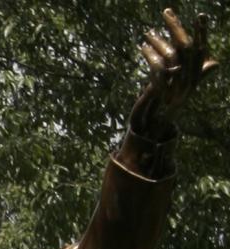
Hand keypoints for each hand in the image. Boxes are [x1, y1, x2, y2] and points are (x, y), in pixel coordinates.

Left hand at [131, 10, 216, 133]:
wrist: (151, 127)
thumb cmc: (164, 106)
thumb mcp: (180, 87)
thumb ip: (196, 74)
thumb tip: (215, 64)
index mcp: (193, 79)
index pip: (201, 52)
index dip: (202, 33)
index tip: (201, 16)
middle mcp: (187, 83)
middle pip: (185, 49)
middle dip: (176, 28)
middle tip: (166, 12)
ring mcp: (174, 89)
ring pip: (170, 57)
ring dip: (157, 41)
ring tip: (147, 33)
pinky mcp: (159, 93)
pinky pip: (156, 69)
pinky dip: (149, 55)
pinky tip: (142, 47)